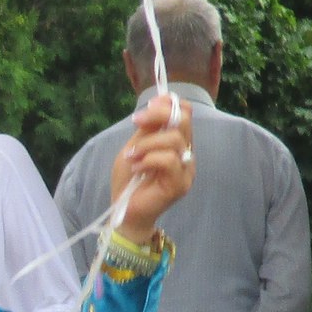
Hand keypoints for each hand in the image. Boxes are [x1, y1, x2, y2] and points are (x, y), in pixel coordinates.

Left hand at [111, 93, 194, 240]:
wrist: (124, 211)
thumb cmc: (129, 181)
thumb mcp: (134, 147)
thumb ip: (147, 128)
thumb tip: (159, 99)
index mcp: (177, 142)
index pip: (185, 113)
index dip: (168, 105)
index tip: (145, 109)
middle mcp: (186, 153)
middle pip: (183, 121)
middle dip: (157, 116)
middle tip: (135, 123)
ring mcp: (186, 169)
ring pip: (174, 140)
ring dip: (146, 145)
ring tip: (132, 157)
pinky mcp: (181, 184)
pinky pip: (170, 160)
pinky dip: (149, 160)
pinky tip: (137, 168)